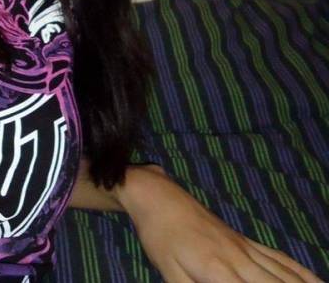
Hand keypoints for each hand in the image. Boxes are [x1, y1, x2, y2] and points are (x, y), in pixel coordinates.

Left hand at [118, 166, 322, 282]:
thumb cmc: (160, 238)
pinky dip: (299, 272)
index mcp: (219, 272)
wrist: (158, 198)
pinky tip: (315, 280)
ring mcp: (245, 247)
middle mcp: (239, 260)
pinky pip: (278, 258)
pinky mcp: (244, 240)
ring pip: (284, 274)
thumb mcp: (171, 275)